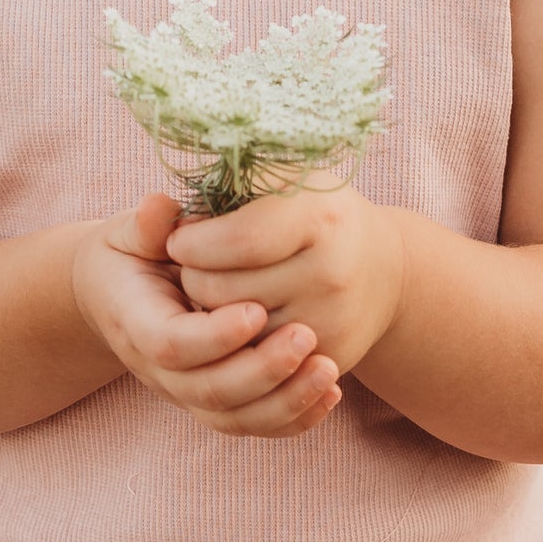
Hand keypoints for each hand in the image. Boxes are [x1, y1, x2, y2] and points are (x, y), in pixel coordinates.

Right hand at [71, 195, 343, 436]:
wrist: (119, 295)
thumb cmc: (131, 255)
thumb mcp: (130, 234)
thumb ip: (147, 226)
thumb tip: (162, 208)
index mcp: (136, 323)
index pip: (171, 345)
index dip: (215, 335)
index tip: (258, 309)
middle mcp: (158, 370)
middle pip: (209, 390)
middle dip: (261, 370)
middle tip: (306, 336)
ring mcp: (187, 393)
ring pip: (236, 418)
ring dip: (286, 400)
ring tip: (328, 369)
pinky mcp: (216, 403)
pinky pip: (255, 424)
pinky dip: (295, 417)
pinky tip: (331, 392)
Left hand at [166, 182, 406, 386]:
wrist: (383, 267)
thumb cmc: (313, 212)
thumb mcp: (278, 179)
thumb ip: (221, 185)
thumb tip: (159, 212)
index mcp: (318, 216)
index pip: (237, 241)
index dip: (193, 242)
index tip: (181, 239)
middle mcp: (330, 272)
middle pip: (223, 291)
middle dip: (194, 278)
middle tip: (197, 267)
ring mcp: (331, 321)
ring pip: (233, 334)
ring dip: (213, 315)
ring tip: (222, 289)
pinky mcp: (330, 359)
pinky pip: (258, 362)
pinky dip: (240, 344)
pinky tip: (243, 319)